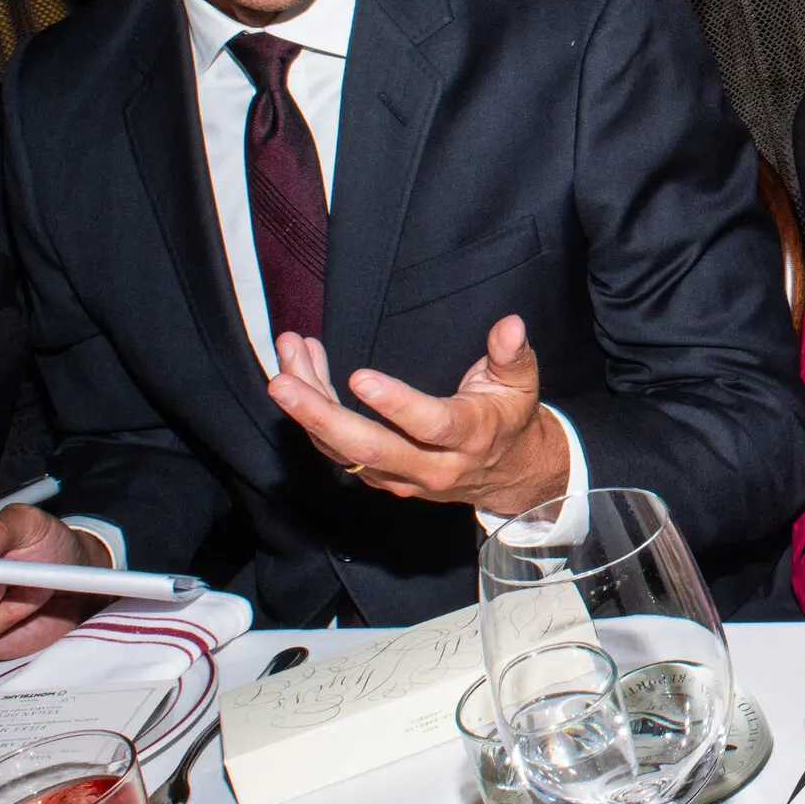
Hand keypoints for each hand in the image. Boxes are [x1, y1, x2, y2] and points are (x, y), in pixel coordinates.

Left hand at [268, 315, 571, 516]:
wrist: (505, 473)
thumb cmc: (508, 417)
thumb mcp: (521, 384)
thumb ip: (513, 355)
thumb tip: (510, 326)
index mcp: (469, 437)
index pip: (430, 426)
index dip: (395, 404)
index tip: (359, 377)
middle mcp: (431, 465)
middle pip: (369, 449)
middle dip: (321, 415)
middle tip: (283, 383)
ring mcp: (401, 477)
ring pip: (344, 452)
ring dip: (308, 409)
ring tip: (284, 364)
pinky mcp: (380, 478)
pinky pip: (338, 453)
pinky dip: (313, 416)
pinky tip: (297, 375)